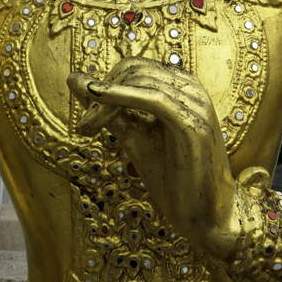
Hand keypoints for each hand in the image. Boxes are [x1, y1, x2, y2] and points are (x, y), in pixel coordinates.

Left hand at [68, 59, 240, 258]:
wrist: (205, 215)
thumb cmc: (172, 175)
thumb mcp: (134, 136)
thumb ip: (109, 109)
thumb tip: (75, 80)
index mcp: (181, 86)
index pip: (134, 67)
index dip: (104, 85)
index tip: (86, 116)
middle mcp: (191, 87)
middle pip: (133, 69)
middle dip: (100, 93)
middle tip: (84, 126)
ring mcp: (195, 103)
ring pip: (138, 81)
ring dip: (103, 101)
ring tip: (87, 128)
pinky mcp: (192, 122)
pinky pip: (152, 98)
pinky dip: (119, 97)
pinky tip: (98, 103)